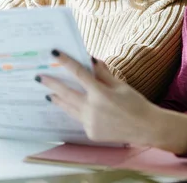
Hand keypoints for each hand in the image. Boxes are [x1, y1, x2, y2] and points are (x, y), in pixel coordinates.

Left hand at [39, 51, 161, 145]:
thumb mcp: (120, 85)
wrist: (146, 128)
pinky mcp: (91, 132)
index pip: (79, 74)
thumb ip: (103, 73)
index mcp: (101, 94)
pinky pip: (79, 118)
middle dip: (52, 84)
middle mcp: (93, 109)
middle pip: (67, 93)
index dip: (66, 62)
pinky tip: (70, 106)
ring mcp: (90, 123)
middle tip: (39, 77)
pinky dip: (75, 110)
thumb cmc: (136, 103)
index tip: (55, 53)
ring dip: (58, 99)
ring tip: (49, 93)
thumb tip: (89, 59)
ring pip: (69, 108)